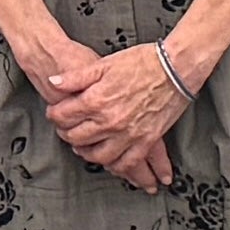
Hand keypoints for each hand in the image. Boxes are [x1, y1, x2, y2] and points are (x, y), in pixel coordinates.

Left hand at [32, 33, 183, 189]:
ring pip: (98, 155)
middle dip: (66, 134)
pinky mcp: (146, 141)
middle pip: (77, 137)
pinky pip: (127, 163)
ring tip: (84, 147)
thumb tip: (53, 81)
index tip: (55, 114)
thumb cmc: (143, 62)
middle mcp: (110, 121)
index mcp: (97, 100)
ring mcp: (128, 134)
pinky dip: (116, 166)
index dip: (54, 115)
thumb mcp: (104, 64)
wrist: (176, 68)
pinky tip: (111, 163)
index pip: (63, 116)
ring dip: (87, 153)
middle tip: (66, 130)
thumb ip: (76, 77)